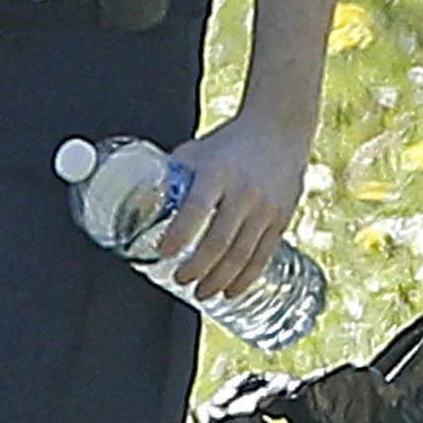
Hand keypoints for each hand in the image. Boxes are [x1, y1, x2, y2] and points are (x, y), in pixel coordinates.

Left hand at [160, 113, 313, 300]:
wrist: (279, 130)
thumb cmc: (230, 142)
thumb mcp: (197, 152)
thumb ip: (174, 176)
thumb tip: (140, 199)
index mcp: (217, 174)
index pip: (196, 209)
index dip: (179, 234)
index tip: (162, 252)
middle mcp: (244, 193)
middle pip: (220, 240)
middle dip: (198, 267)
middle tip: (181, 279)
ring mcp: (266, 208)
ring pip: (243, 253)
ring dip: (221, 279)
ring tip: (203, 293)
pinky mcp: (281, 218)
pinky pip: (264, 254)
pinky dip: (247, 277)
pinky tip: (233, 290)